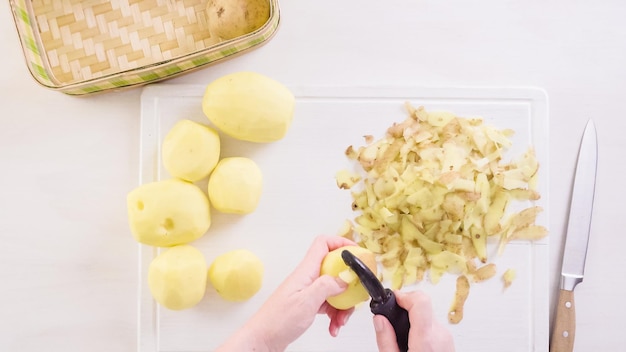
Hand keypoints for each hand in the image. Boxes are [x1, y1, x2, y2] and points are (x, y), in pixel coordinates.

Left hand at [216, 235, 356, 351]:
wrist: (262, 340)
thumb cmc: (276, 321)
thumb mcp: (306, 302)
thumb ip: (327, 286)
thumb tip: (345, 277)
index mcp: (306, 271)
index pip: (323, 244)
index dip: (341, 243)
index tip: (357, 254)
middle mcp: (307, 278)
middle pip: (334, 269)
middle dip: (348, 284)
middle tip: (356, 296)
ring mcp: (308, 292)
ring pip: (334, 290)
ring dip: (343, 306)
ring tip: (341, 321)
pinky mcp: (308, 305)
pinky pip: (328, 305)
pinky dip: (335, 315)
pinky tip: (333, 326)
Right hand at [373, 290, 454, 351]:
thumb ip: (386, 340)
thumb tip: (380, 320)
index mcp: (426, 340)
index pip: (420, 300)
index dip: (404, 295)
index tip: (392, 299)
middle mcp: (440, 336)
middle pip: (422, 307)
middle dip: (404, 310)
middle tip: (391, 322)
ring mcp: (447, 339)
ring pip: (427, 317)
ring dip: (413, 321)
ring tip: (402, 340)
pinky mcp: (448, 343)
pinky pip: (433, 327)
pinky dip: (421, 330)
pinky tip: (413, 345)